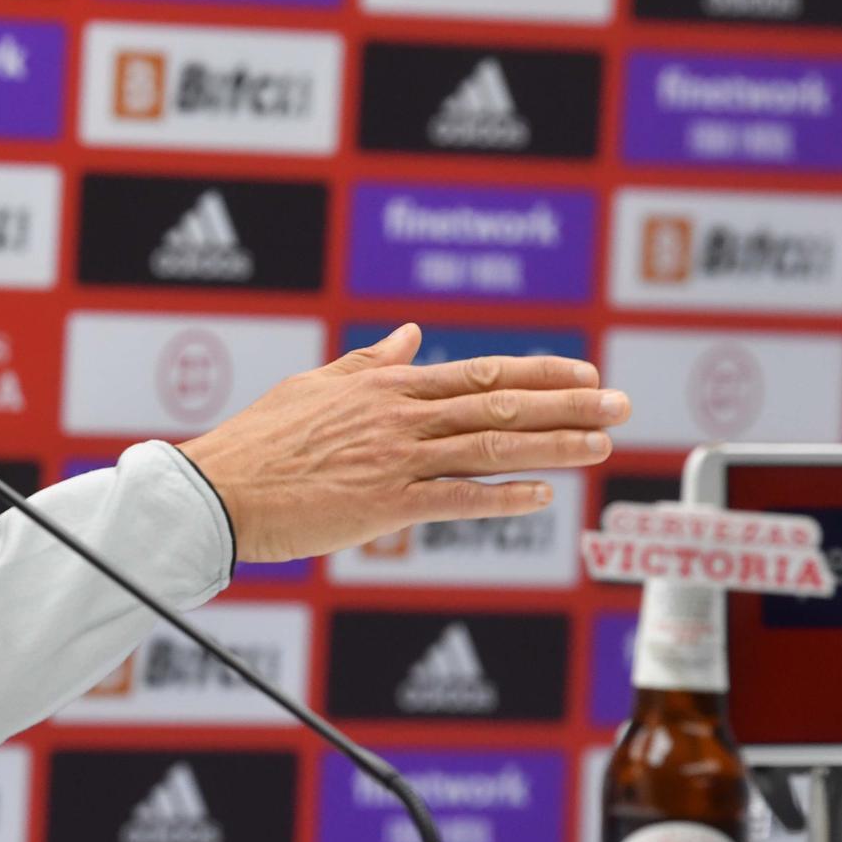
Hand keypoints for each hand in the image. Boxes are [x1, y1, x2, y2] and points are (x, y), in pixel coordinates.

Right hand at [177, 323, 628, 563]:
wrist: (220, 490)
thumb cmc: (257, 442)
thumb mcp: (312, 388)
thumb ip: (368, 365)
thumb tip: (410, 337)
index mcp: (384, 387)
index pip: (477, 373)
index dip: (538, 372)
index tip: (584, 372)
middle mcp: (399, 417)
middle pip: (500, 403)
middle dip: (568, 404)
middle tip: (621, 405)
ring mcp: (396, 459)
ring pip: (491, 447)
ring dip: (554, 447)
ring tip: (601, 448)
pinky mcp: (385, 504)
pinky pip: (458, 499)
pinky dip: (504, 497)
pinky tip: (543, 498)